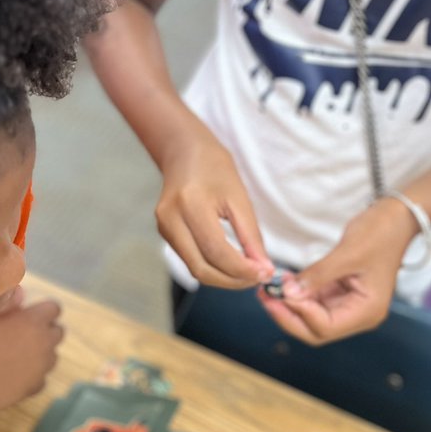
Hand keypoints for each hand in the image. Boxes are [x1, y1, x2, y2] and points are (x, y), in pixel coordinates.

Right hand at [0, 298, 63, 423]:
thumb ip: (6, 302)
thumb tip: (22, 292)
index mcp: (33, 321)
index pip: (54, 308)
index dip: (41, 309)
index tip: (26, 313)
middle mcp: (44, 344)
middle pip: (58, 332)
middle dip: (44, 329)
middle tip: (20, 333)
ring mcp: (42, 368)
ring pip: (52, 355)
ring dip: (40, 352)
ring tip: (14, 354)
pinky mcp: (35, 388)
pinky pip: (41, 377)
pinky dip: (31, 375)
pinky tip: (11, 374)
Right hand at [157, 120, 272, 288]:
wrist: (184, 151)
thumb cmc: (215, 168)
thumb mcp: (239, 197)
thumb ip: (251, 235)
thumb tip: (263, 268)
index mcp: (190, 204)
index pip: (216, 251)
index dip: (242, 269)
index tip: (266, 273)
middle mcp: (170, 219)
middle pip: (201, 268)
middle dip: (233, 280)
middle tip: (259, 277)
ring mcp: (164, 228)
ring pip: (195, 269)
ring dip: (224, 278)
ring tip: (249, 272)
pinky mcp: (165, 233)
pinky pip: (191, 259)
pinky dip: (213, 267)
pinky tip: (233, 264)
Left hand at [257, 199, 416, 343]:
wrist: (396, 218)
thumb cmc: (380, 233)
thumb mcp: (347, 254)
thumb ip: (317, 276)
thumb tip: (287, 293)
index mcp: (367, 311)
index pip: (325, 327)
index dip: (298, 314)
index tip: (278, 293)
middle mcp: (358, 314)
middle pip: (315, 329)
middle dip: (288, 315)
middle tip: (264, 296)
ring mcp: (349, 305)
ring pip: (311, 317)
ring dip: (289, 305)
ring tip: (268, 288)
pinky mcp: (341, 293)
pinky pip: (314, 301)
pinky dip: (297, 294)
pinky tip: (282, 283)